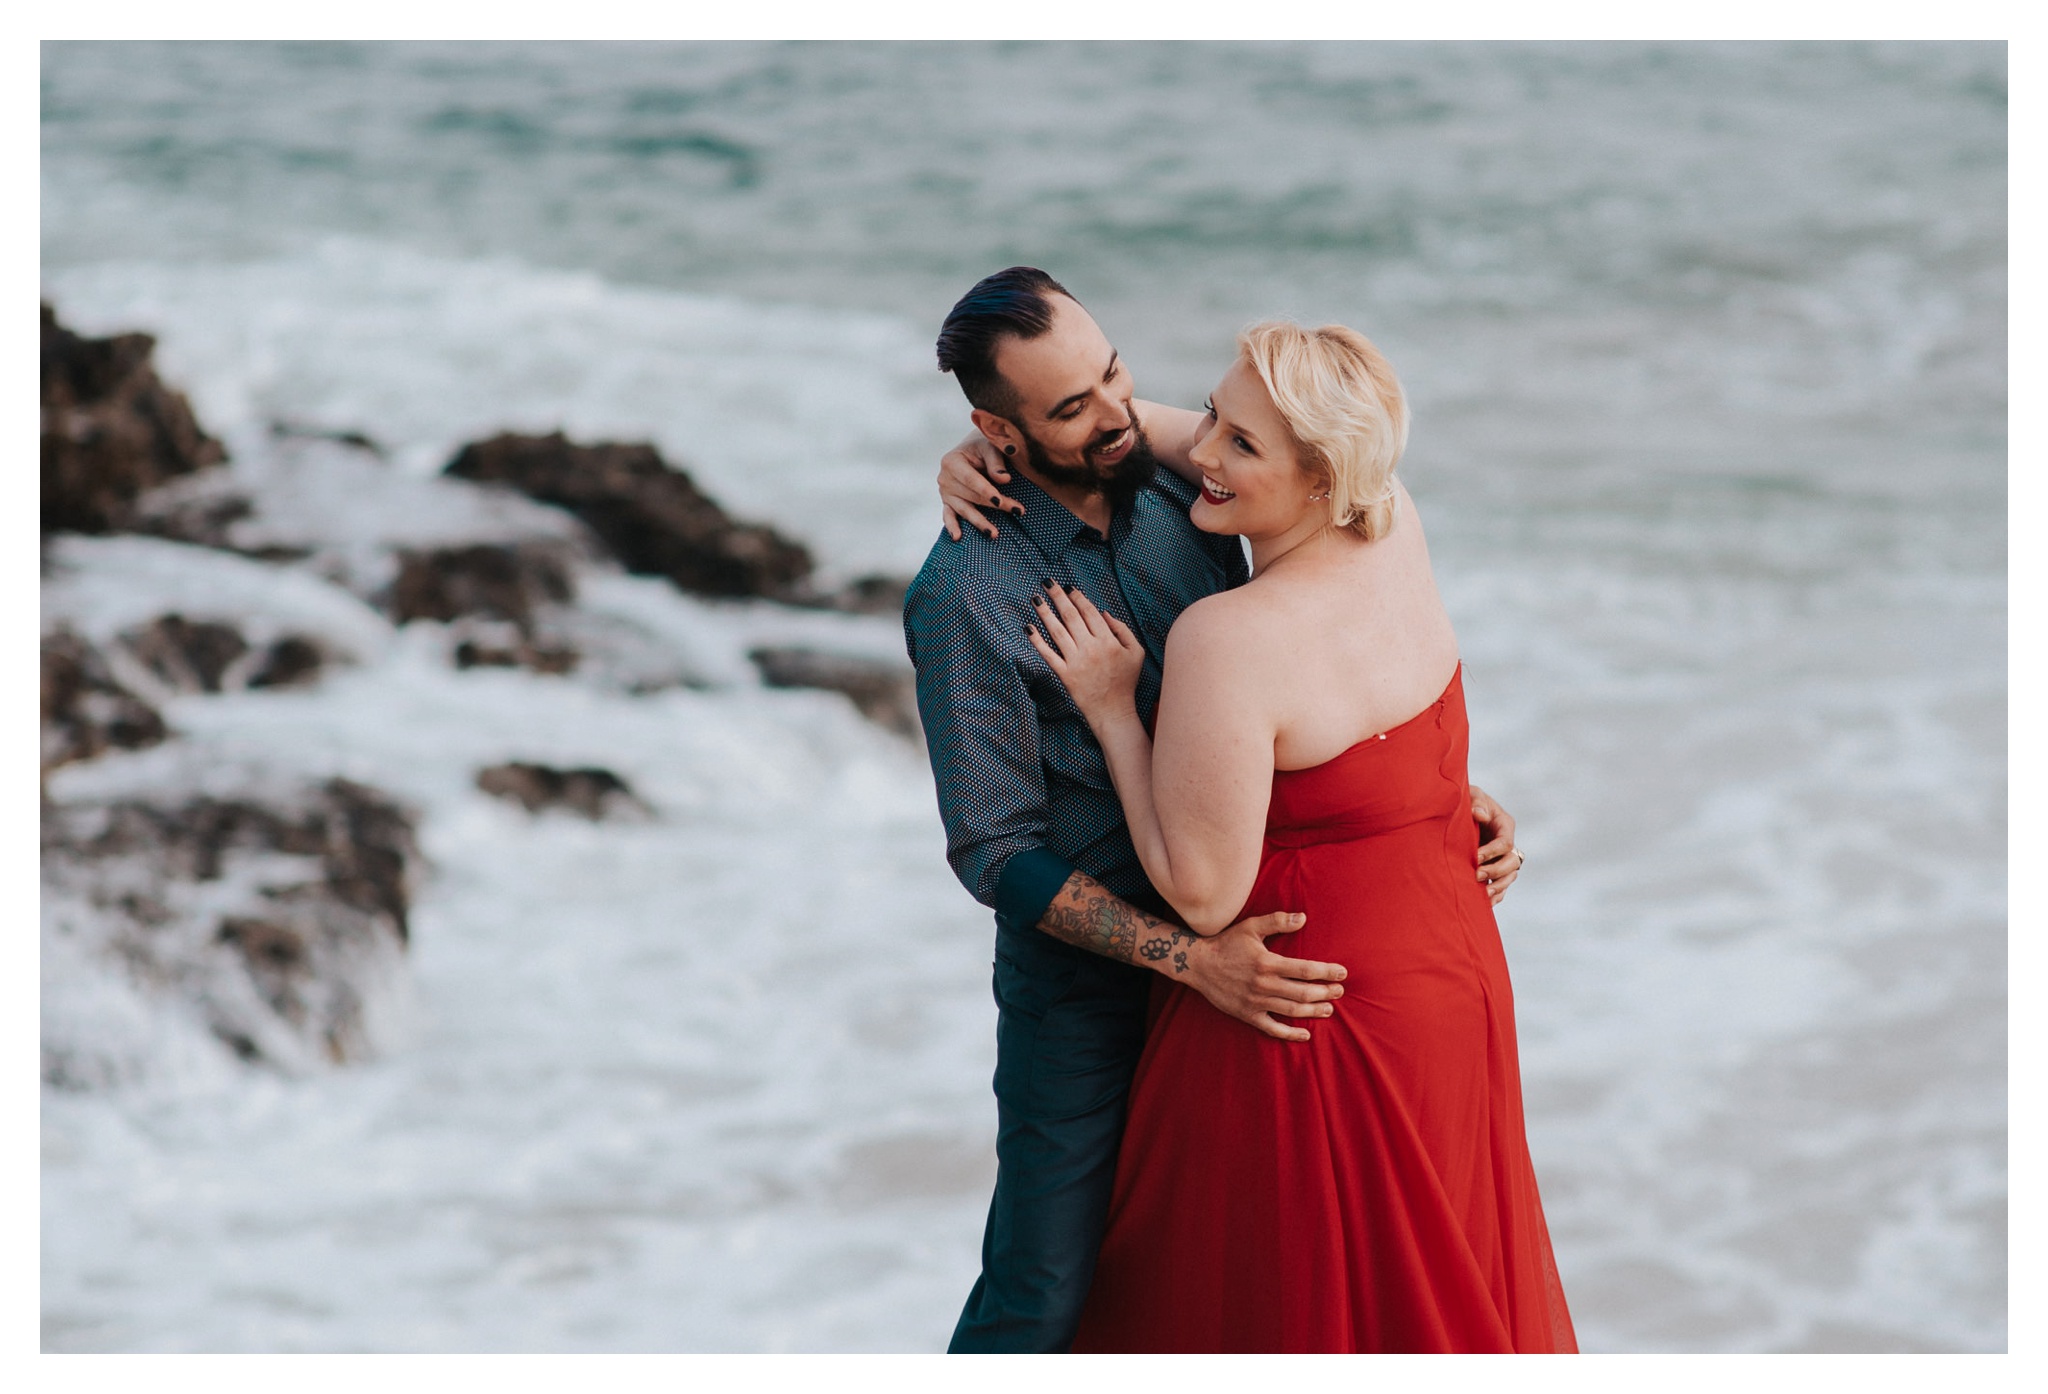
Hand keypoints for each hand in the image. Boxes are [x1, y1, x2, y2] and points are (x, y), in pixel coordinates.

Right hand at [938, 432, 1022, 541]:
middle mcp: (944, 478)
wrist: (974, 448)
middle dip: (995, 505)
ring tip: (994, 533)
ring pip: (964, 510)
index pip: (970, 479)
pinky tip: (957, 537)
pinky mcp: (948, 502)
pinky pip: (948, 516)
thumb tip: (1004, 479)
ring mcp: (945, 492)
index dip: (985, 490)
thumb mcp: (990, 446)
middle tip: (1018, 511)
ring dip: (979, 522)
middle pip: (971, 496)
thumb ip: (996, 461)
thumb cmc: (984, 446)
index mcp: (952, 461)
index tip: (999, 500)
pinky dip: (952, 526)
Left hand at [1027, 583, 1144, 727]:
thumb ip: (1123, 630)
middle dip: (1058, 597)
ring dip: (1045, 613)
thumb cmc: (1125, 681)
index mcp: (1108, 641)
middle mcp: (1091, 649)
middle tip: (1048, 582)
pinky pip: (1048, 655)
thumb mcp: (1135, 653)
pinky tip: (1028, 628)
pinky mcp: (1065, 675)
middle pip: (1071, 617)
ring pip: (1057, 632)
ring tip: (1036, 598)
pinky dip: (1037, 641)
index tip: (1069, 587)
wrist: (1113, 712)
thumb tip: (1104, 612)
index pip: (1090, 613)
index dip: (1078, 598)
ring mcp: (1076, 662)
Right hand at [1175, 911, 1344, 1042]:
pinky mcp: (1247, 1014)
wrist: (1198, 964)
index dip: (1326, 972)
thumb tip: (1303, 918)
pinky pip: (1271, 1028)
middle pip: (1302, 992)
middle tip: (1340, 991)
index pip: (1305, 970)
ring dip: (1313, 1011)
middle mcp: (1263, 984)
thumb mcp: (1251, 927)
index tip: (1342, 973)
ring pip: (1291, 1011)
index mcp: (1267, 962)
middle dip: (1325, 992)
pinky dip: (1289, 1033)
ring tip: (1329, 1008)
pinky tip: (1305, 1034)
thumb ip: (1277, 921)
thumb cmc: (1226, 943)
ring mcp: (1255, 1002)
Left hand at [1470, 784, 1521, 905]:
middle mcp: (1506, 843)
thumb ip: (1476, 802)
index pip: (1506, 843)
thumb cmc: (1464, 800)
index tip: (1475, 857)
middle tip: (1476, 875)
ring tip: (1483, 894)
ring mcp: (1501, 858)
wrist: (1456, 813)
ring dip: (1498, 886)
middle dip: (1496, 871)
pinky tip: (1484, 903)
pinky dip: (1496, 896)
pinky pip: (1501, 887)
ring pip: (1510, 877)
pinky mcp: (1494, 869)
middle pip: (1512, 862)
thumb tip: (1480, 814)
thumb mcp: (1471, 795)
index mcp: (1505, 825)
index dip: (1493, 852)